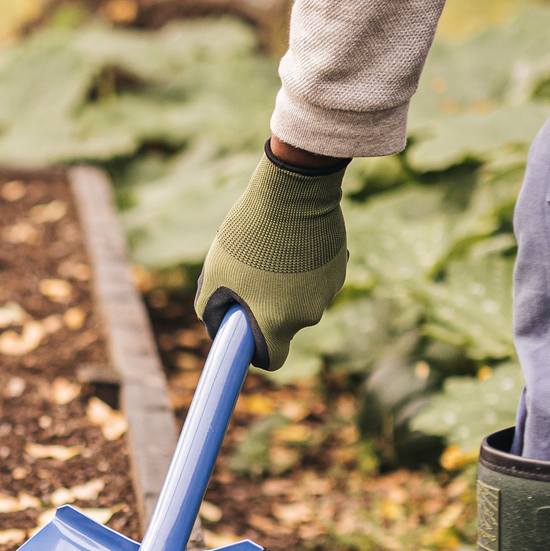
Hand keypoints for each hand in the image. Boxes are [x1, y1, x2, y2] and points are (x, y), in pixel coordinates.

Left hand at [194, 143, 347, 371]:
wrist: (293, 191)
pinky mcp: (339, 268)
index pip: (272, 359)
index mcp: (276, 322)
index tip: (248, 334)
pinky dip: (304, 267)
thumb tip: (217, 325)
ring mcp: (328, 291)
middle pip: (284, 324)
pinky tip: (292, 241)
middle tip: (250, 275)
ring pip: (301, 298)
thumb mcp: (215, 273)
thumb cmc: (249, 235)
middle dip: (268, 306)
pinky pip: (316, 277)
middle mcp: (307, 315)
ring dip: (286, 283)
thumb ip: (210, 310)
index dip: (257, 352)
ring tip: (271, 250)